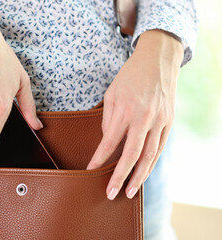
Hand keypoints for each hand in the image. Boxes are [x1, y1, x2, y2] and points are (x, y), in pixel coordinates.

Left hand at [86, 30, 183, 199]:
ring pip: (149, 155)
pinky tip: (143, 174)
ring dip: (139, 176)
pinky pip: (159, 148)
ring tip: (130, 191)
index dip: (99, 159)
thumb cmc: (129, 77)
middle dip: (120, 176)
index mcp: (124, 110)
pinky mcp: (169, 122)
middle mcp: (143, 117)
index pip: (109, 142)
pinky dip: (151, 163)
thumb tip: (107, 142)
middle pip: (131, 154)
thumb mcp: (111, 94)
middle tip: (111, 193)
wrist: (157, 61)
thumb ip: (108, 119)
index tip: (90, 171)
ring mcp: (159, 121)